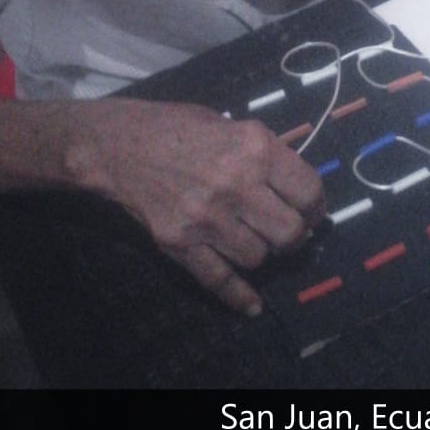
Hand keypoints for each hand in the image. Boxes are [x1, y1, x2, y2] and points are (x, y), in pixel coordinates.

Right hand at [76, 99, 325, 314]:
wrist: (114, 146)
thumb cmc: (174, 127)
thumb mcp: (227, 124)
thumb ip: (261, 153)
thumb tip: (292, 184)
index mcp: (254, 148)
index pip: (307, 191)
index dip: (315, 206)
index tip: (311, 210)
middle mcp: (236, 185)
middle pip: (290, 232)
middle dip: (294, 235)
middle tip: (287, 230)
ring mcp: (207, 218)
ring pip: (259, 257)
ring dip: (261, 252)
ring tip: (253, 240)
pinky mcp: (181, 244)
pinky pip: (219, 279)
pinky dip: (239, 297)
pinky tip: (252, 305)